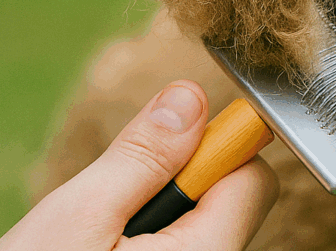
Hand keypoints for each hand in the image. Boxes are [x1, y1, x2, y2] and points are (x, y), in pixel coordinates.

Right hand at [0, 80, 278, 250]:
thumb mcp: (80, 218)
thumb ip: (143, 157)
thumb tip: (189, 99)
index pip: (254, 179)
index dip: (218, 148)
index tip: (173, 143)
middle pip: (231, 201)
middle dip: (183, 183)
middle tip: (120, 204)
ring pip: (204, 226)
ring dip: (165, 213)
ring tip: (104, 239)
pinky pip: (184, 249)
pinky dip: (155, 241)